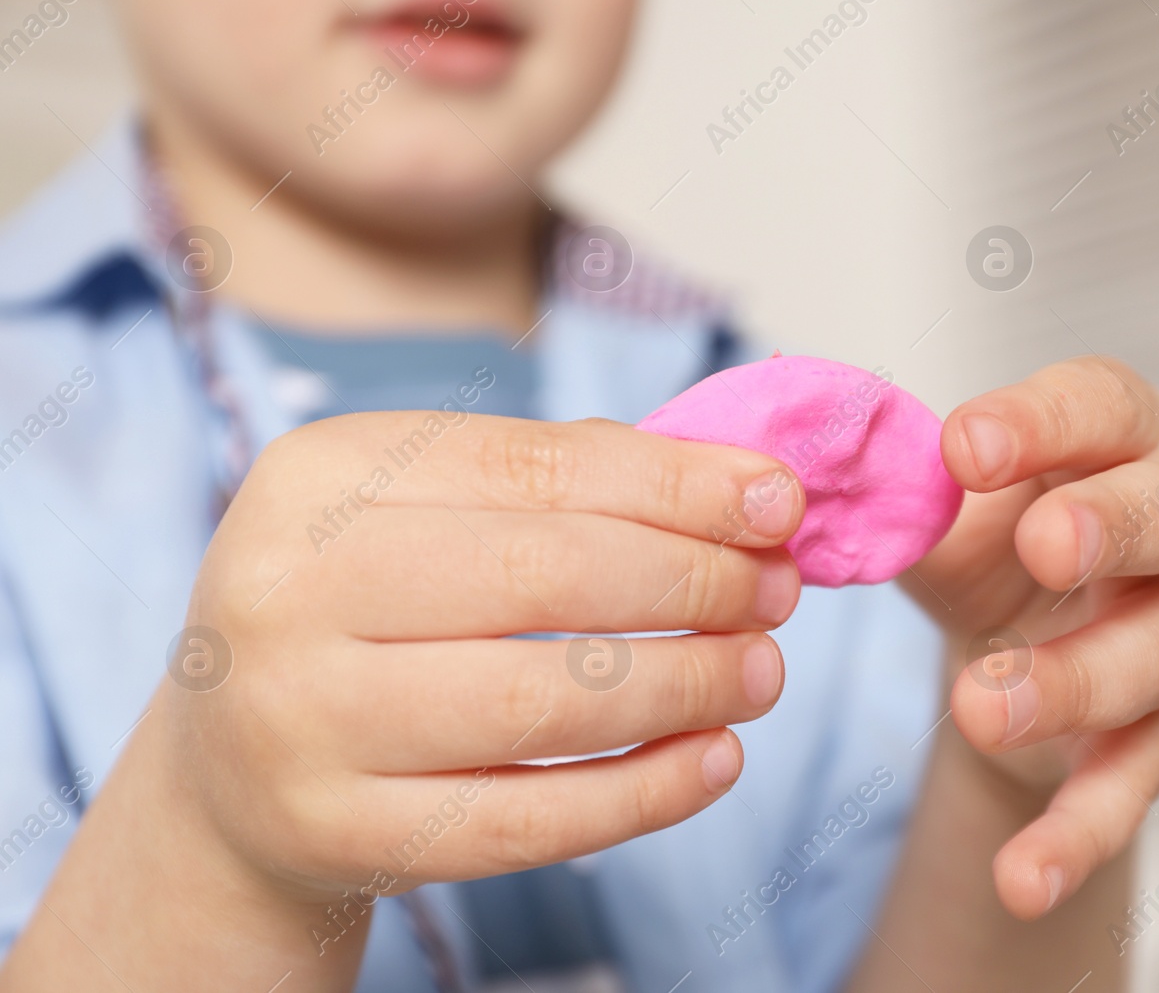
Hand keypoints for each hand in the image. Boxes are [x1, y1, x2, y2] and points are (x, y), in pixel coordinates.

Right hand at [10, 413, 803, 990]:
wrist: (235, 759)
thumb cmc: (370, 606)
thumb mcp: (432, 511)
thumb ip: (573, 483)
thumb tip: (746, 488)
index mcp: (320, 475)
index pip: (535, 469)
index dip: (677, 487)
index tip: (781, 505)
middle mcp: (288, 588)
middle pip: (543, 576)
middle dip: (691, 581)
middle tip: (777, 594)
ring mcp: (299, 719)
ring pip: (540, 703)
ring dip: (684, 684)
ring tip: (760, 671)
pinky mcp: (333, 831)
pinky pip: (524, 821)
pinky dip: (643, 793)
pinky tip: (715, 759)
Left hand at [903, 356, 1158, 918]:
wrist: (1015, 635)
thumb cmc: (987, 536)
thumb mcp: (934, 499)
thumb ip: (886, 478)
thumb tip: (799, 448)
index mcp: (1118, 437)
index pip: (1104, 405)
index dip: (1046, 421)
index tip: (963, 447)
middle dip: (1113, 528)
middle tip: (1043, 546)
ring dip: (1076, 683)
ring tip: (979, 707)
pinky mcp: (1158, 733)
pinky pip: (1134, 784)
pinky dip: (1080, 833)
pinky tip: (1023, 877)